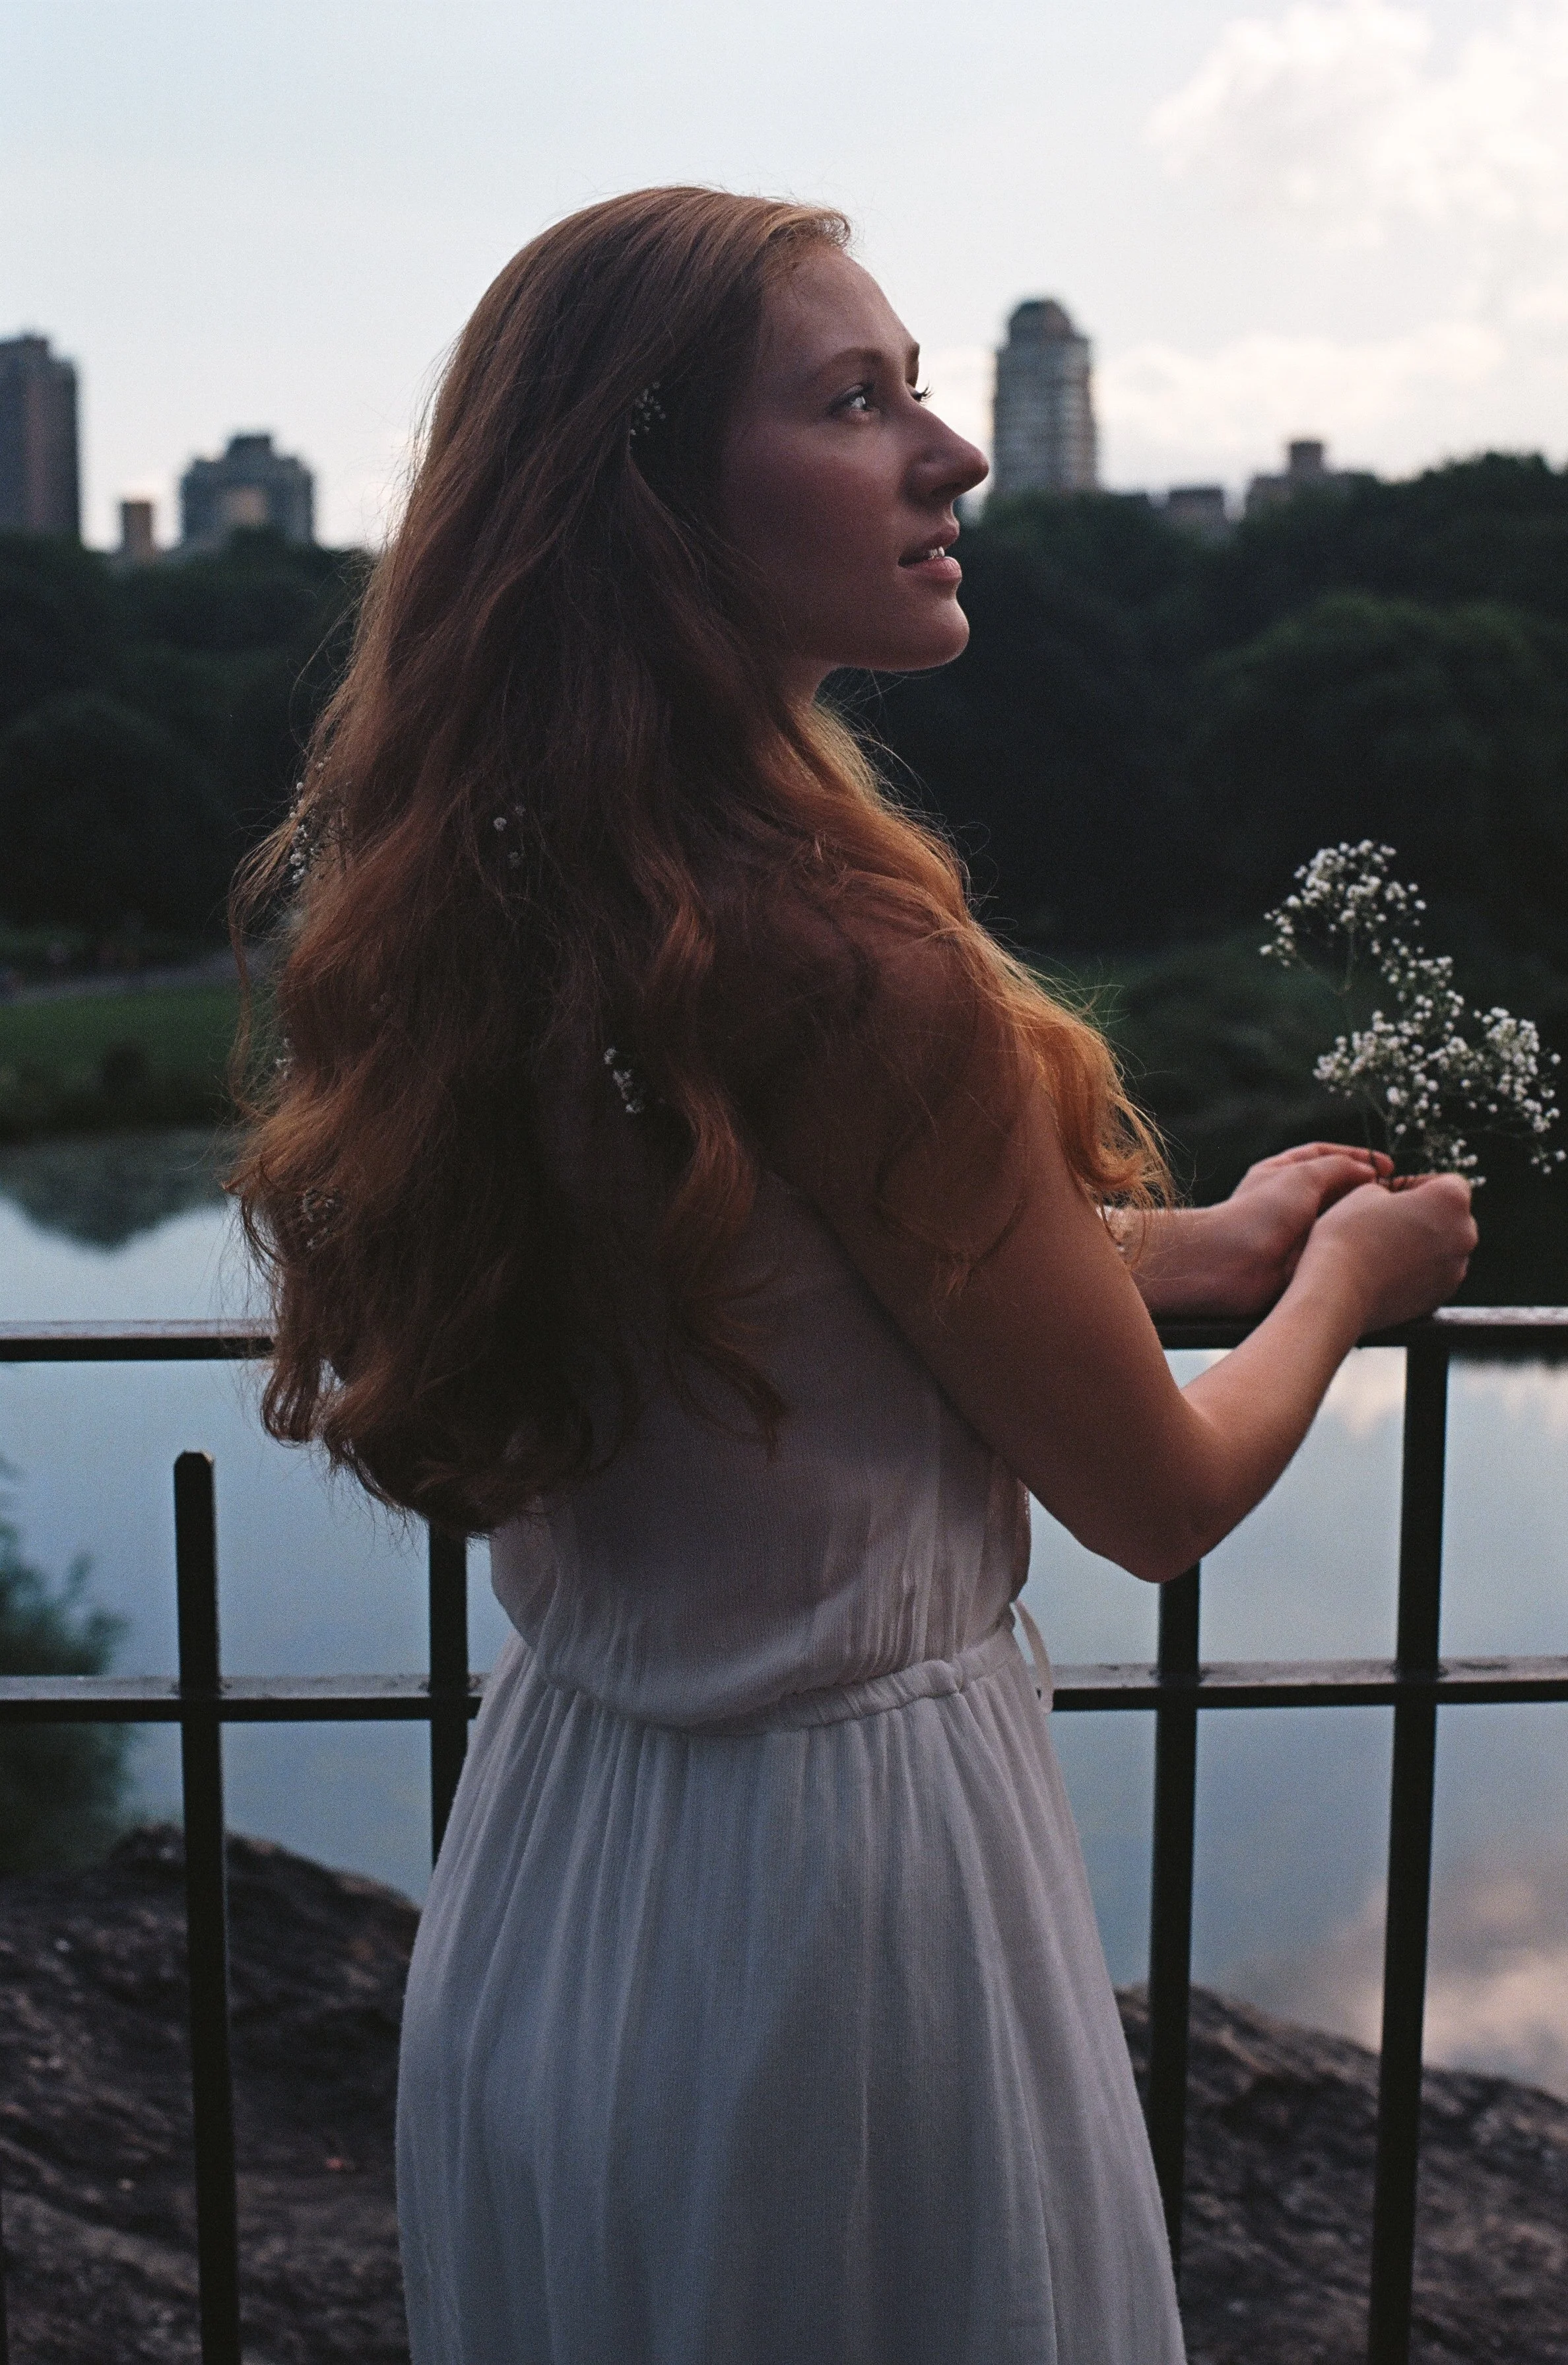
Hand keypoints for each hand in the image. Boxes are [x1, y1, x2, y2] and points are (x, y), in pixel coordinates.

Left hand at [1133, 1142, 1391, 1318]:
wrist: (1232, 1266)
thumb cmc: (1259, 1215)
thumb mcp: (1301, 1176)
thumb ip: (1338, 1168)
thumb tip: (1367, 1173)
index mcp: (1282, 1173)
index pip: (1325, 1157)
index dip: (1357, 1158)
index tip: (1389, 1166)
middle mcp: (1291, 1202)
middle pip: (1336, 1189)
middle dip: (1366, 1190)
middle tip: (1399, 1195)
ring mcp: (1298, 1233)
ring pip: (1340, 1221)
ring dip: (1364, 1219)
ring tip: (1394, 1219)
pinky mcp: (1306, 1262)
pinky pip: (1338, 1250)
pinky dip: (1357, 1246)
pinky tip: (1377, 1245)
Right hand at [1299, 1172, 1477, 1332]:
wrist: (1337, 1293)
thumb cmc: (1349, 1236)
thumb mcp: (1367, 1191)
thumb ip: (1397, 1189)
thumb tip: (1402, 1202)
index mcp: (1451, 1200)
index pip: (1447, 1181)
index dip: (1417, 1185)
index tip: (1392, 1196)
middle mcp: (1464, 1234)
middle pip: (1450, 1215)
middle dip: (1425, 1214)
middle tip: (1386, 1222)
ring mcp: (1456, 1269)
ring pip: (1443, 1246)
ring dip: (1422, 1242)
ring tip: (1383, 1249)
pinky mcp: (1442, 1296)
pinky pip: (1434, 1273)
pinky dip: (1417, 1269)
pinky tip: (1387, 1270)